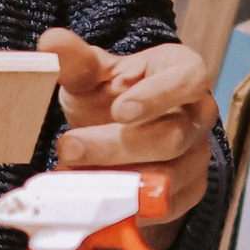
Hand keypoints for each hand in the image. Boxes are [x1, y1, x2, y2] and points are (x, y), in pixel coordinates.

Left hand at [43, 26, 213, 225]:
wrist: (121, 132)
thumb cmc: (111, 95)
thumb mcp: (92, 74)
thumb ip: (74, 60)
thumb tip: (50, 41)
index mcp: (185, 73)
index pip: (189, 79)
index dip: (157, 96)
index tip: (118, 110)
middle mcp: (199, 115)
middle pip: (172, 137)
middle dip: (115, 146)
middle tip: (69, 147)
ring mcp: (198, 156)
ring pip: (167, 177)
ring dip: (115, 181)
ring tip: (71, 176)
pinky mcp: (189, 191)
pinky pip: (163, 207)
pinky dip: (125, 208)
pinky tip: (92, 200)